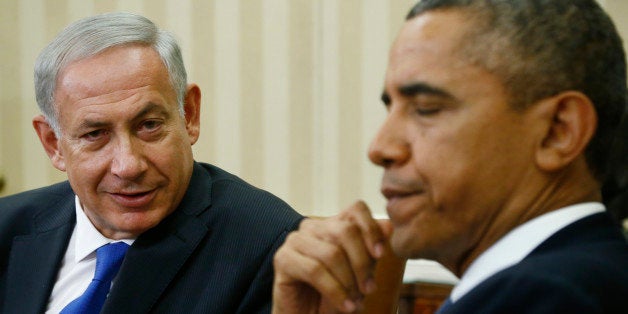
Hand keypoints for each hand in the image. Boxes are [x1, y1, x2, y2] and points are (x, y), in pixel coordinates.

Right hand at [272, 201, 391, 313]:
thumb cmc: (335, 295)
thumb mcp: (360, 273)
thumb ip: (372, 249)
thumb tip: (388, 225)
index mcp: (332, 224)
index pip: (356, 209)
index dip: (371, 229)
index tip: (380, 255)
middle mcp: (312, 226)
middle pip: (345, 230)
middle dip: (362, 263)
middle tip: (369, 289)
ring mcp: (295, 240)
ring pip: (331, 253)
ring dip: (349, 282)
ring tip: (355, 303)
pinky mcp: (282, 259)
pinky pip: (315, 271)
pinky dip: (335, 291)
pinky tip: (345, 306)